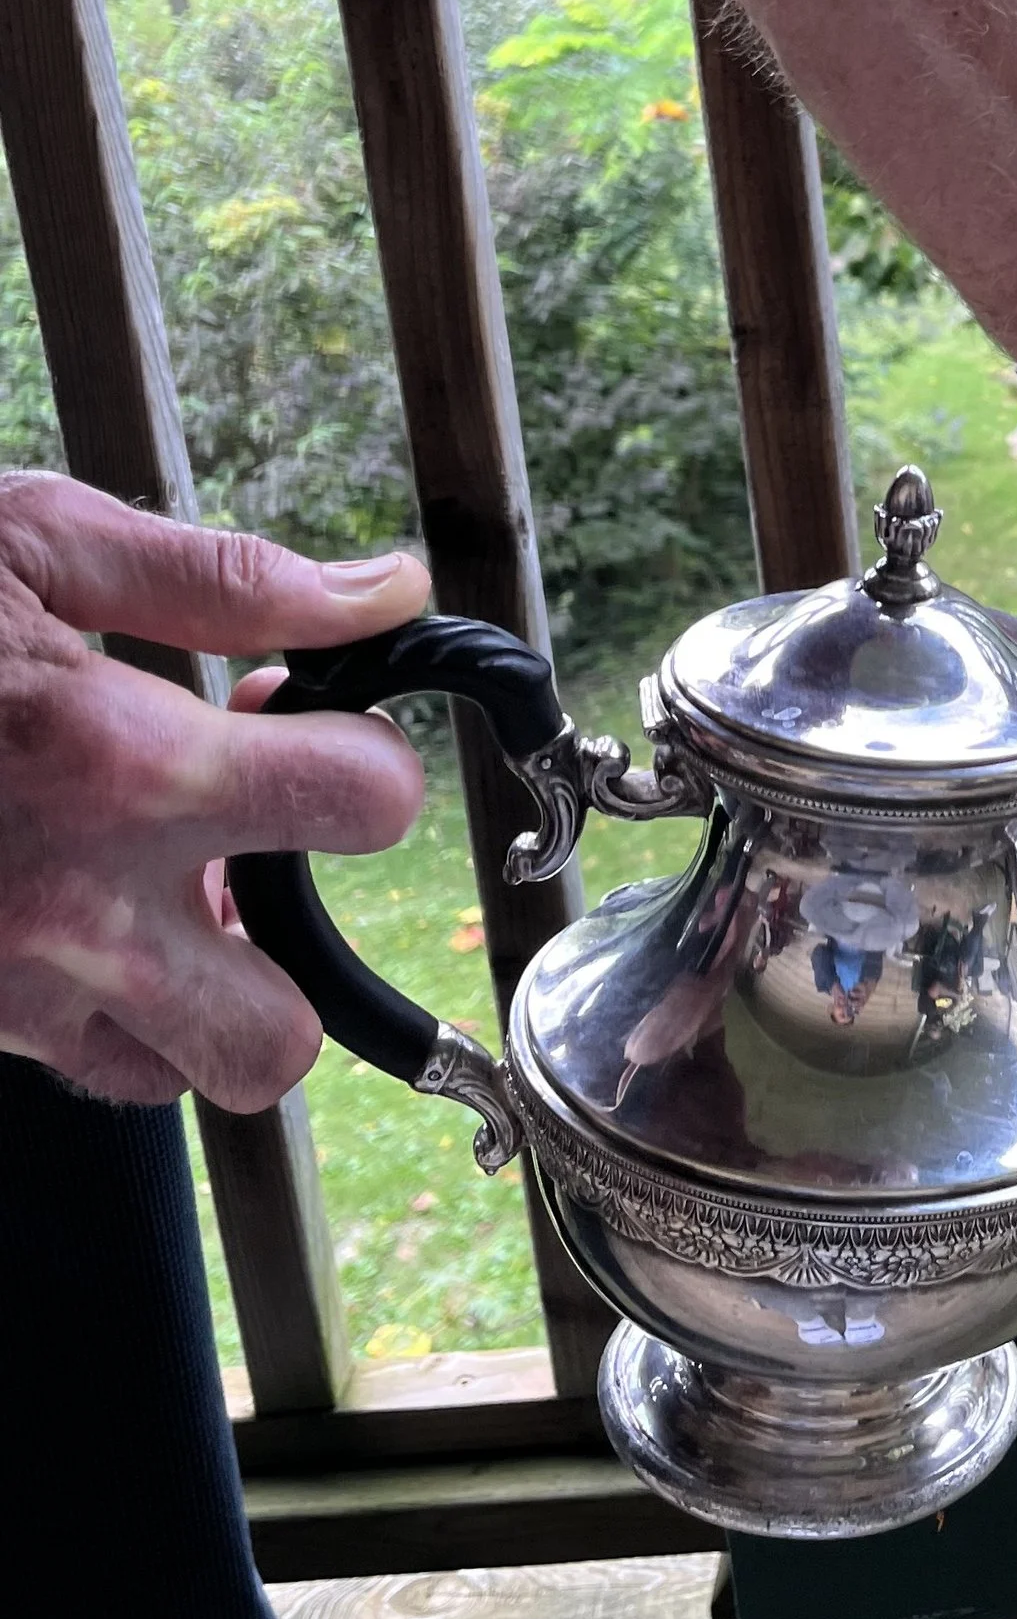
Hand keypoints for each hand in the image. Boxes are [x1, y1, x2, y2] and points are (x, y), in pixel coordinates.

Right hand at [0, 475, 429, 1111]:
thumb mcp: (28, 541)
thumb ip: (220, 579)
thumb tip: (380, 595)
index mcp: (122, 764)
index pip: (366, 806)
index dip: (370, 765)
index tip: (321, 736)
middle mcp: (74, 907)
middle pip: (282, 1034)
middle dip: (295, 959)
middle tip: (248, 861)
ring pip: (173, 1077)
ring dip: (197, 1005)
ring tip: (155, 900)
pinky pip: (69, 1068)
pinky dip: (96, 1018)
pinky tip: (66, 917)